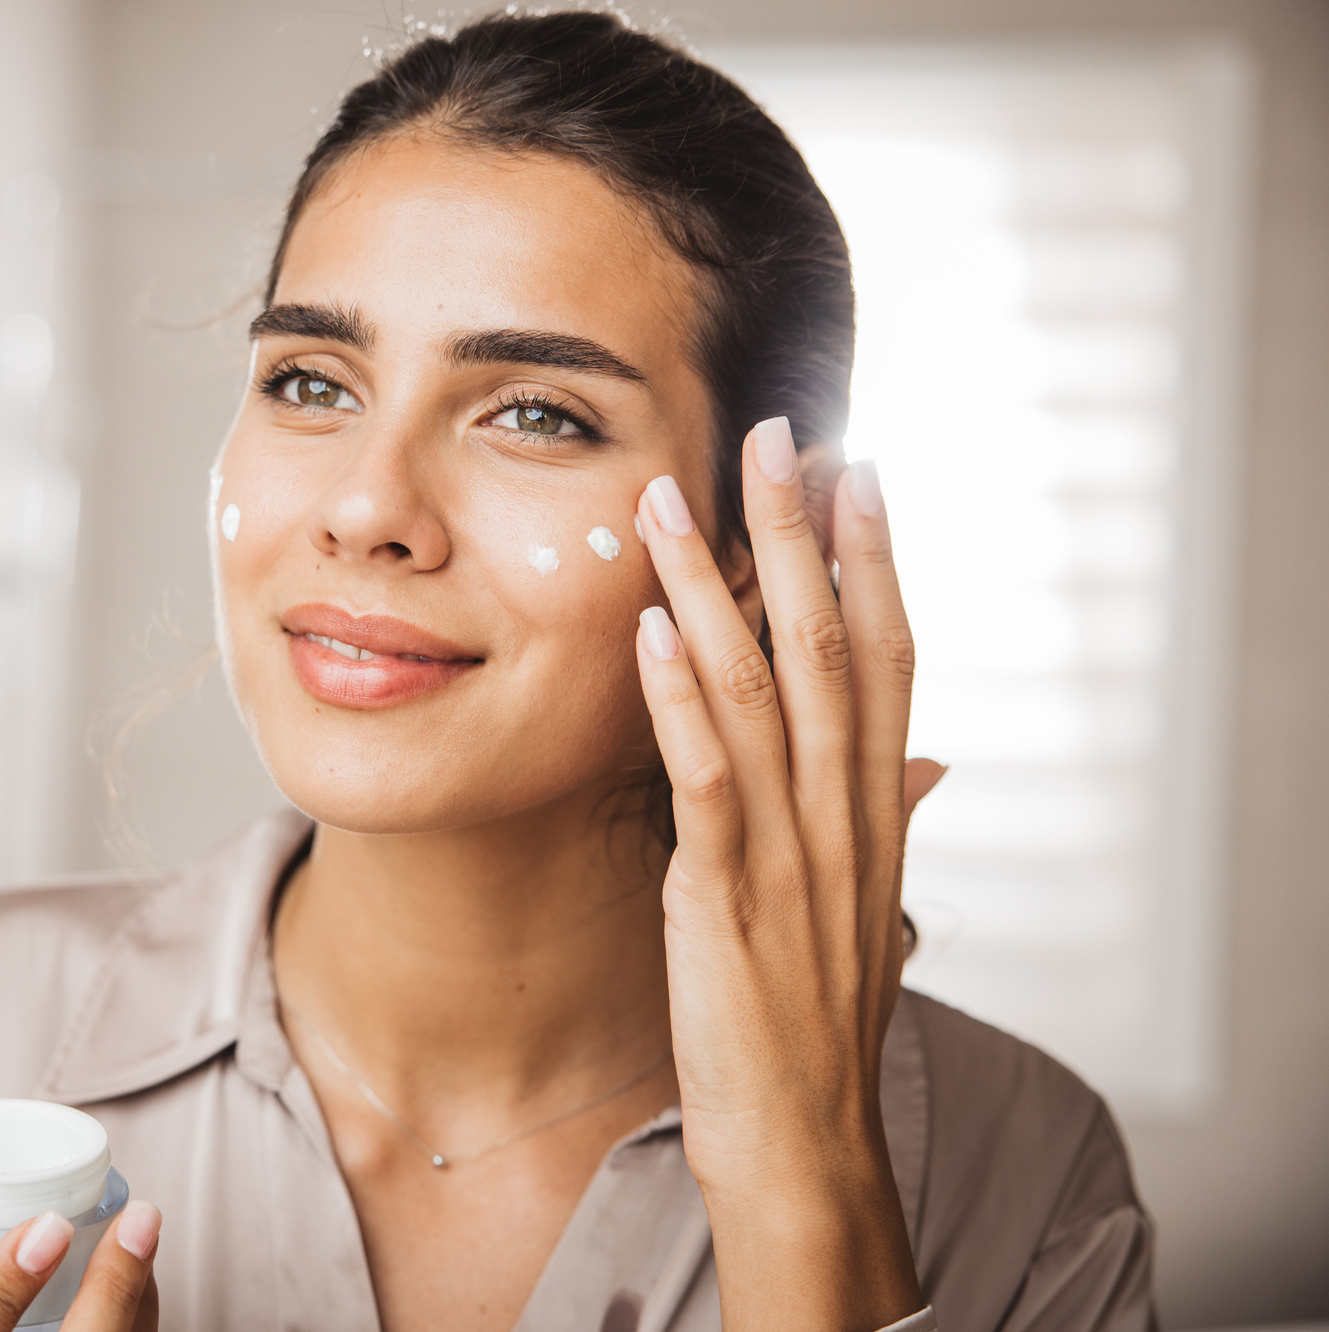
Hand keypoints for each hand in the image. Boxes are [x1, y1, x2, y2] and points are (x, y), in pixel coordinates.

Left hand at [633, 416, 929, 1330]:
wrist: (803, 1142)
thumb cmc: (815, 1022)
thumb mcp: (861, 908)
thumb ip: (885, 820)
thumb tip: (925, 760)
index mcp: (874, 811)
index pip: (888, 657)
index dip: (876, 559)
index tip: (856, 468)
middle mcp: (845, 815)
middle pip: (832, 646)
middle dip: (803, 534)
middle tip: (778, 432)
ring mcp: (791, 854)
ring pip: (761, 691)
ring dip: (718, 586)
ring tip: (680, 498)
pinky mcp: (728, 898)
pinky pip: (706, 780)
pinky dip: (679, 699)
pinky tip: (650, 631)